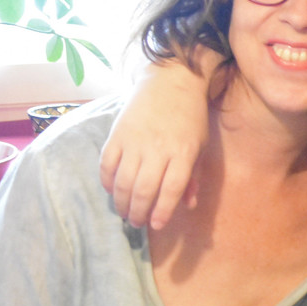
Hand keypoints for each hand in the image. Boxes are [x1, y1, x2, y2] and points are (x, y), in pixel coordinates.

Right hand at [100, 59, 212, 229]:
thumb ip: (193, 176)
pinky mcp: (117, 134)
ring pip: (123, 181)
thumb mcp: (199, 145)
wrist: (171, 81)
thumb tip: (188, 205)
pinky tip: (112, 190)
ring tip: (125, 212)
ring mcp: (135, 141)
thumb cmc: (191, 117)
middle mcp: (158, 148)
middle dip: (139, 212)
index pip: (171, 189)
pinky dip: (107, 181)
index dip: (163, 211)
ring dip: (122, 202)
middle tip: (137, 222)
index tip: (156, 225)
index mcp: (183, 152)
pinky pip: (106, 164)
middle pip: (144, 189)